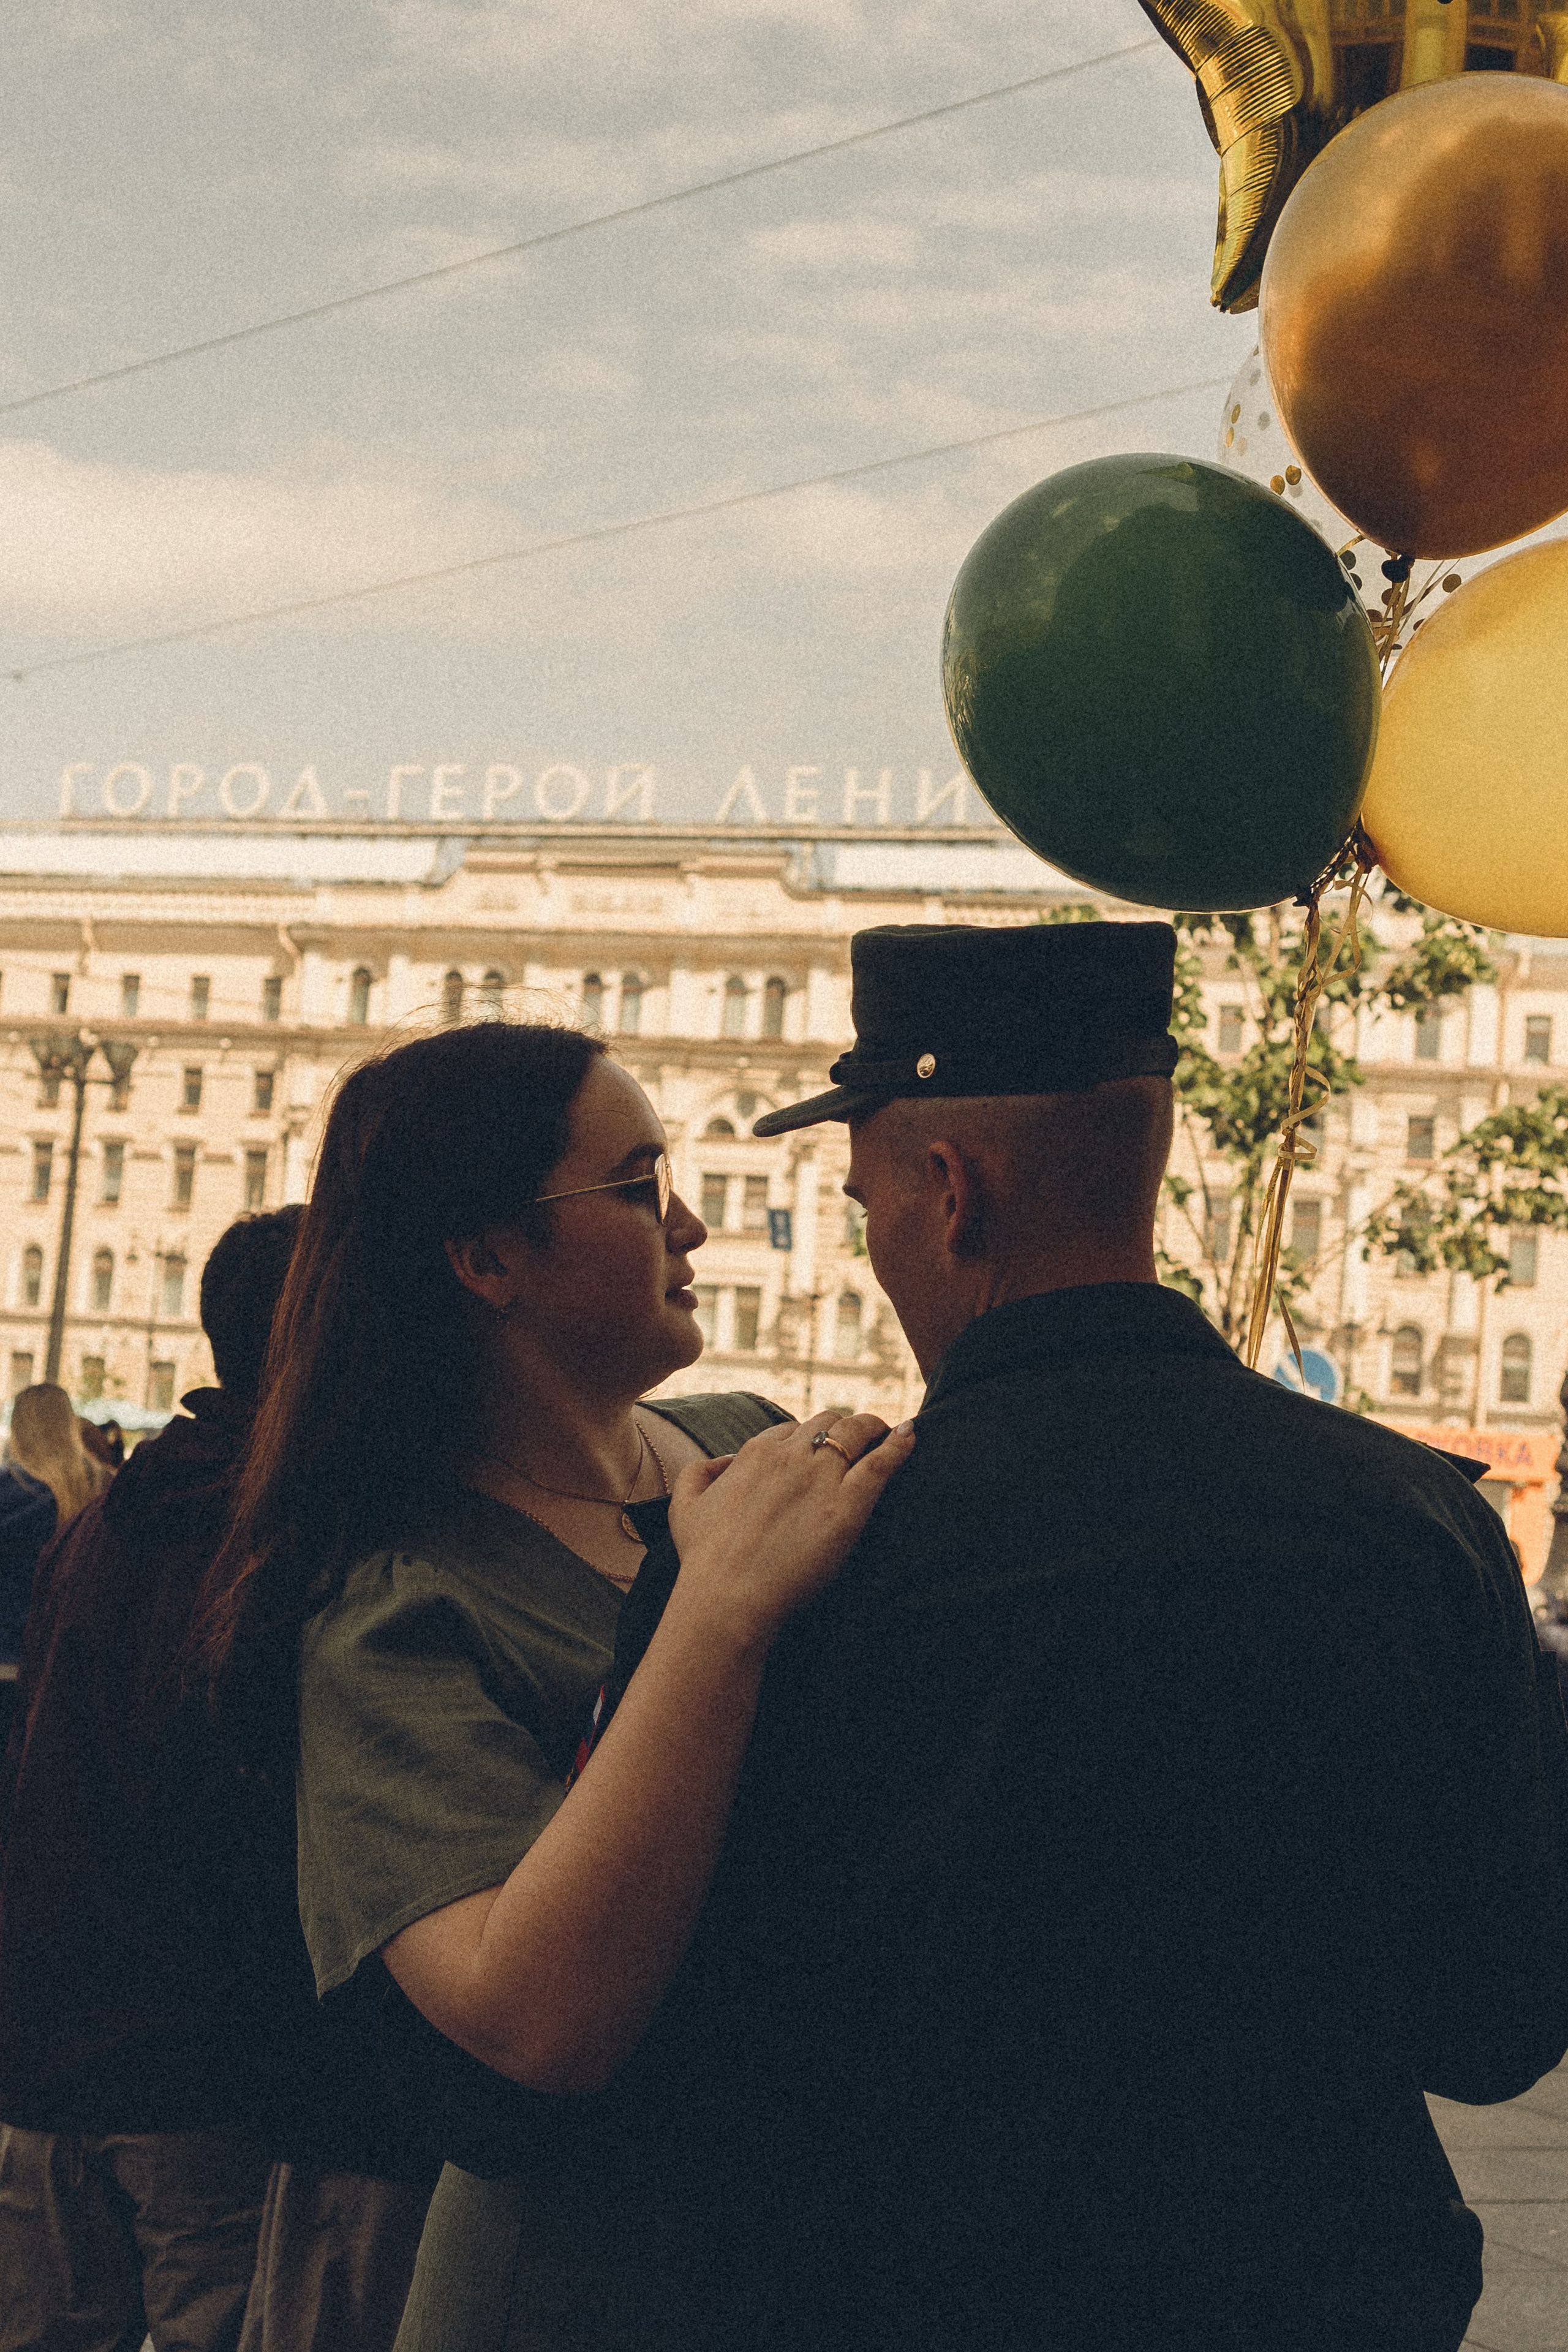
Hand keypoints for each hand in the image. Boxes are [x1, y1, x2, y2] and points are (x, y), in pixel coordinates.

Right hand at [666, 1409, 914, 1647]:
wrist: (729, 1595)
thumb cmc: (705, 1559)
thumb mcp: (684, 1508)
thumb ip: (696, 1473)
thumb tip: (722, 1460)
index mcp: (756, 1453)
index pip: (791, 1431)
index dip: (807, 1440)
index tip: (818, 1451)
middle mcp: (791, 1455)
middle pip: (827, 1423)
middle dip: (843, 1428)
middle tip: (858, 1439)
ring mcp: (822, 1476)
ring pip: (856, 1431)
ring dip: (873, 1428)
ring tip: (888, 1432)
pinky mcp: (849, 1503)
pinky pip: (881, 1462)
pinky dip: (899, 1444)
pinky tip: (910, 1436)